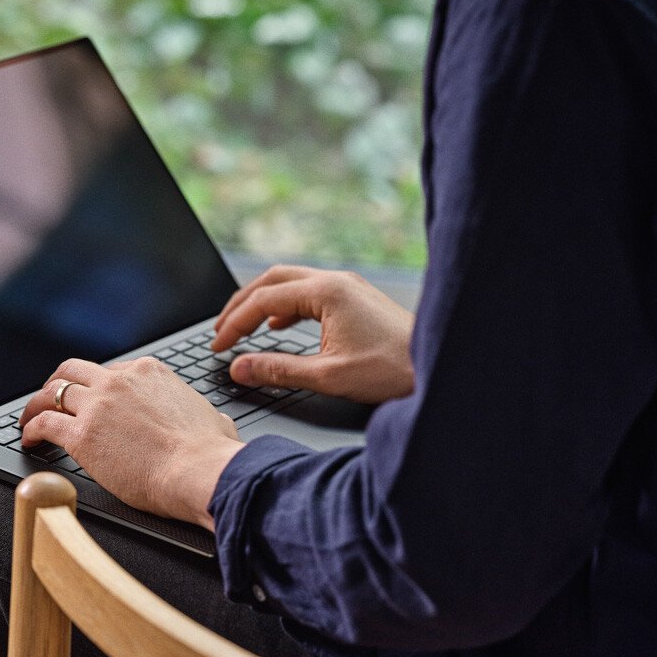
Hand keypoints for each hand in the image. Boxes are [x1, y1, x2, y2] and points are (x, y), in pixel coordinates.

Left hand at [19, 357, 243, 529]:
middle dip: (59, 383)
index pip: (113, 370)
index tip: (93, 399)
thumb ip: (204, 415)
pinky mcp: (81, 434)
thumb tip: (215, 423)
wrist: (200, 470)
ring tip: (30, 418)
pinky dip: (31, 429)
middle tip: (51, 398)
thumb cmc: (211, 453)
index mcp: (151, 372)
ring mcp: (98, 405)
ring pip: (53, 392)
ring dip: (37, 404)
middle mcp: (121, 380)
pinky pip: (44, 423)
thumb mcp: (213, 419)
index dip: (98, 386)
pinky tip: (29, 439)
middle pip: (74, 371)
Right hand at [212, 265, 414, 403]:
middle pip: (273, 279)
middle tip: (221, 329)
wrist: (438, 367)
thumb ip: (278, 370)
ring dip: (263, 302)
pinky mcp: (357, 299)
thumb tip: (240, 368)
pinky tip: (280, 326)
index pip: (263, 299)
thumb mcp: (327, 376)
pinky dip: (287, 306)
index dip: (234, 323)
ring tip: (244, 327)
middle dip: (242, 304)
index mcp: (327, 292)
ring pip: (292, 283)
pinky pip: (311, 292)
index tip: (218, 345)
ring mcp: (349, 287)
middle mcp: (337, 281)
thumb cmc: (393, 370)